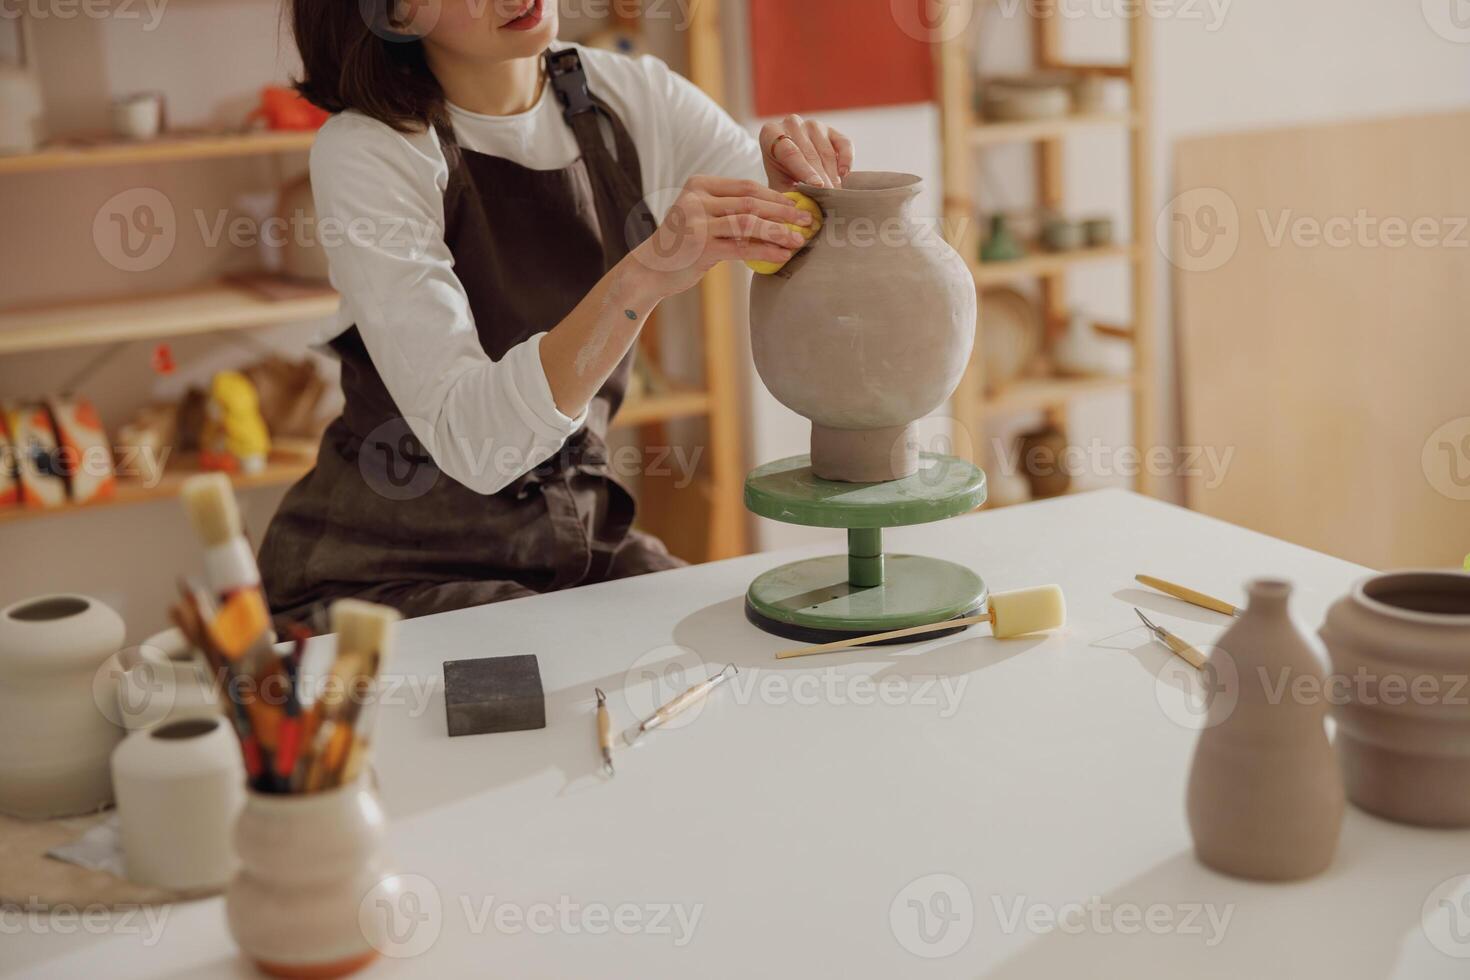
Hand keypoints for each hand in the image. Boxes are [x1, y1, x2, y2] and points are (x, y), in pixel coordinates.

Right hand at [627, 176, 813, 298]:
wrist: (650, 269)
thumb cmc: (683, 244)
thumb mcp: (702, 217)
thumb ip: (730, 209)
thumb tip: (777, 210)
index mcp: (699, 185)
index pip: (746, 186)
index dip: (776, 195)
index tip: (799, 205)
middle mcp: (696, 199)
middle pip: (751, 201)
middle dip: (784, 211)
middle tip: (809, 220)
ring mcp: (696, 222)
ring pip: (749, 222)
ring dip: (779, 231)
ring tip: (799, 240)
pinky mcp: (700, 247)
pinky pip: (741, 247)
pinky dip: (766, 251)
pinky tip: (782, 257)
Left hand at [761, 115, 854, 190]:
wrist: (791, 166)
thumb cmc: (781, 176)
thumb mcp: (778, 185)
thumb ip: (787, 193)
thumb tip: (801, 208)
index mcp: (770, 133)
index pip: (790, 152)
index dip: (805, 171)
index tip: (818, 186)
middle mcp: (791, 124)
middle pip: (810, 154)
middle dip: (821, 177)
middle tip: (829, 197)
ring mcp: (813, 125)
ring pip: (827, 152)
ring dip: (832, 175)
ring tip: (834, 193)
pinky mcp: (831, 130)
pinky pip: (844, 144)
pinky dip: (846, 159)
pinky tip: (843, 174)